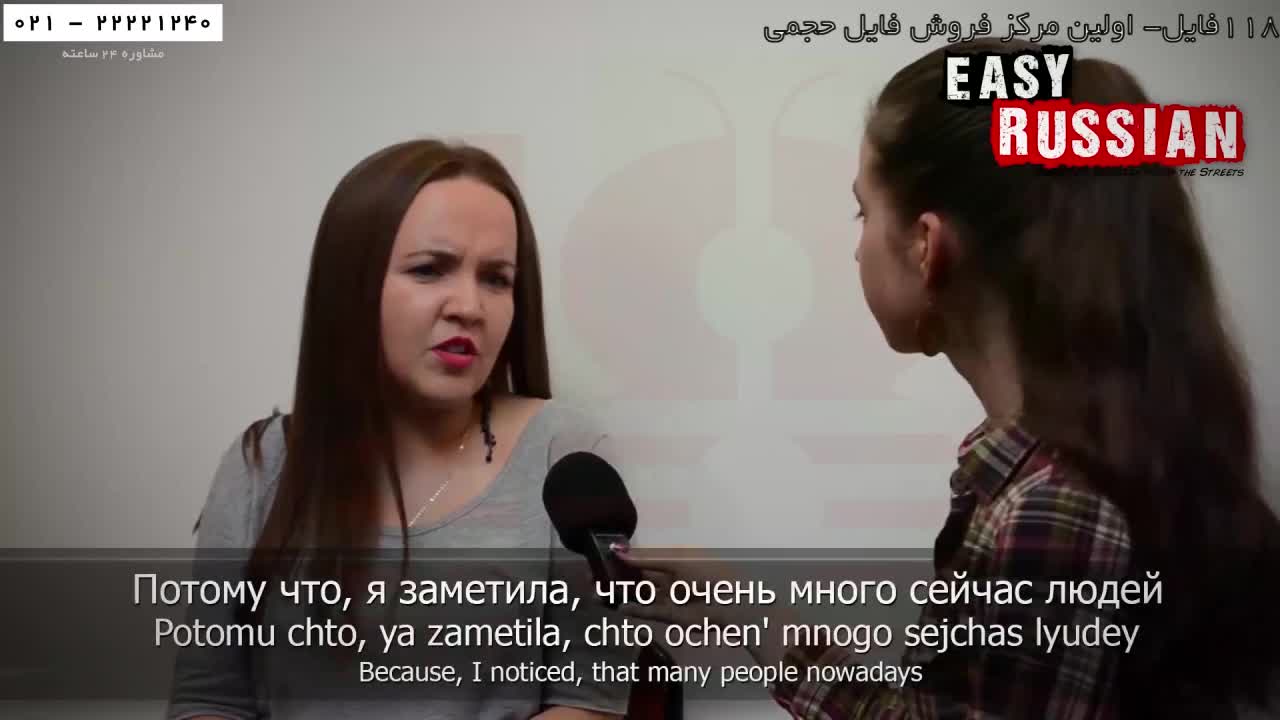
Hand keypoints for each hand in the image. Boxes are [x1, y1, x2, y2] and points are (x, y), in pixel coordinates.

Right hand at [612, 542, 801, 667]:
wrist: (733, 606)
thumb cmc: (709, 575)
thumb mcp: (678, 561)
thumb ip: (647, 559)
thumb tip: (620, 551)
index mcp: (675, 560)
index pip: (644, 557)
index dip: (625, 558)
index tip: (603, 556)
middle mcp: (671, 578)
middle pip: (639, 577)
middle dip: (617, 577)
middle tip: (593, 577)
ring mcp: (671, 598)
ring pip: (640, 595)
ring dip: (621, 594)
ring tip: (598, 593)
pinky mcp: (671, 616)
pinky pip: (648, 612)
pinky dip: (634, 609)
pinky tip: (618, 606)